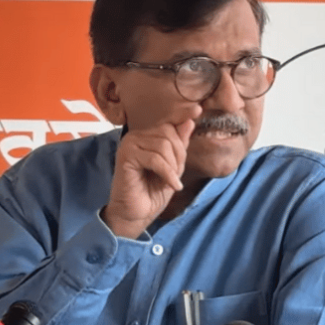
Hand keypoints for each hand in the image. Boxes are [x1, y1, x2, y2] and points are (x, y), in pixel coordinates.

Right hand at [102, 108, 199, 238]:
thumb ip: (179, 146)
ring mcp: (129, 144)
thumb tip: (189, 121)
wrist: (136, 214)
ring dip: (173, 167)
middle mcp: (136, 136)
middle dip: (179, 156)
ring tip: (170, 181)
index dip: (183, 115)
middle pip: (169, 133)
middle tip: (176, 174)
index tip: (198, 109)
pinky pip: (155, 159)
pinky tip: (171, 185)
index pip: (169, 122)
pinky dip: (167, 173)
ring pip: (163, 145)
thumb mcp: (173, 167)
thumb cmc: (152, 192)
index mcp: (147, 136)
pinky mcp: (126, 156)